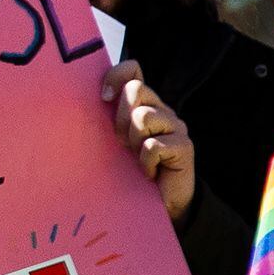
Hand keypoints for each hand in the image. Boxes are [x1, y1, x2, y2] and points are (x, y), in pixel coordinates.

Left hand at [117, 71, 191, 221]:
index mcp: (144, 104)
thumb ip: (106, 117)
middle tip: (123, 143)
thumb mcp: (114, 140)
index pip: (133, 71)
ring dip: (133, 141)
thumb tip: (89, 98)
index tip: (102, 98)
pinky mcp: (184, 147)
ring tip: (136, 158)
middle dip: (121, 118)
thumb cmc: (131, 170)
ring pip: (143, 117)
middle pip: (136, 90)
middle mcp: (162, 110)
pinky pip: (153, 145)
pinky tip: (149, 172)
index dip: (116, 77)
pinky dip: (145, 162)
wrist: (160, 203)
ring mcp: (176, 127)